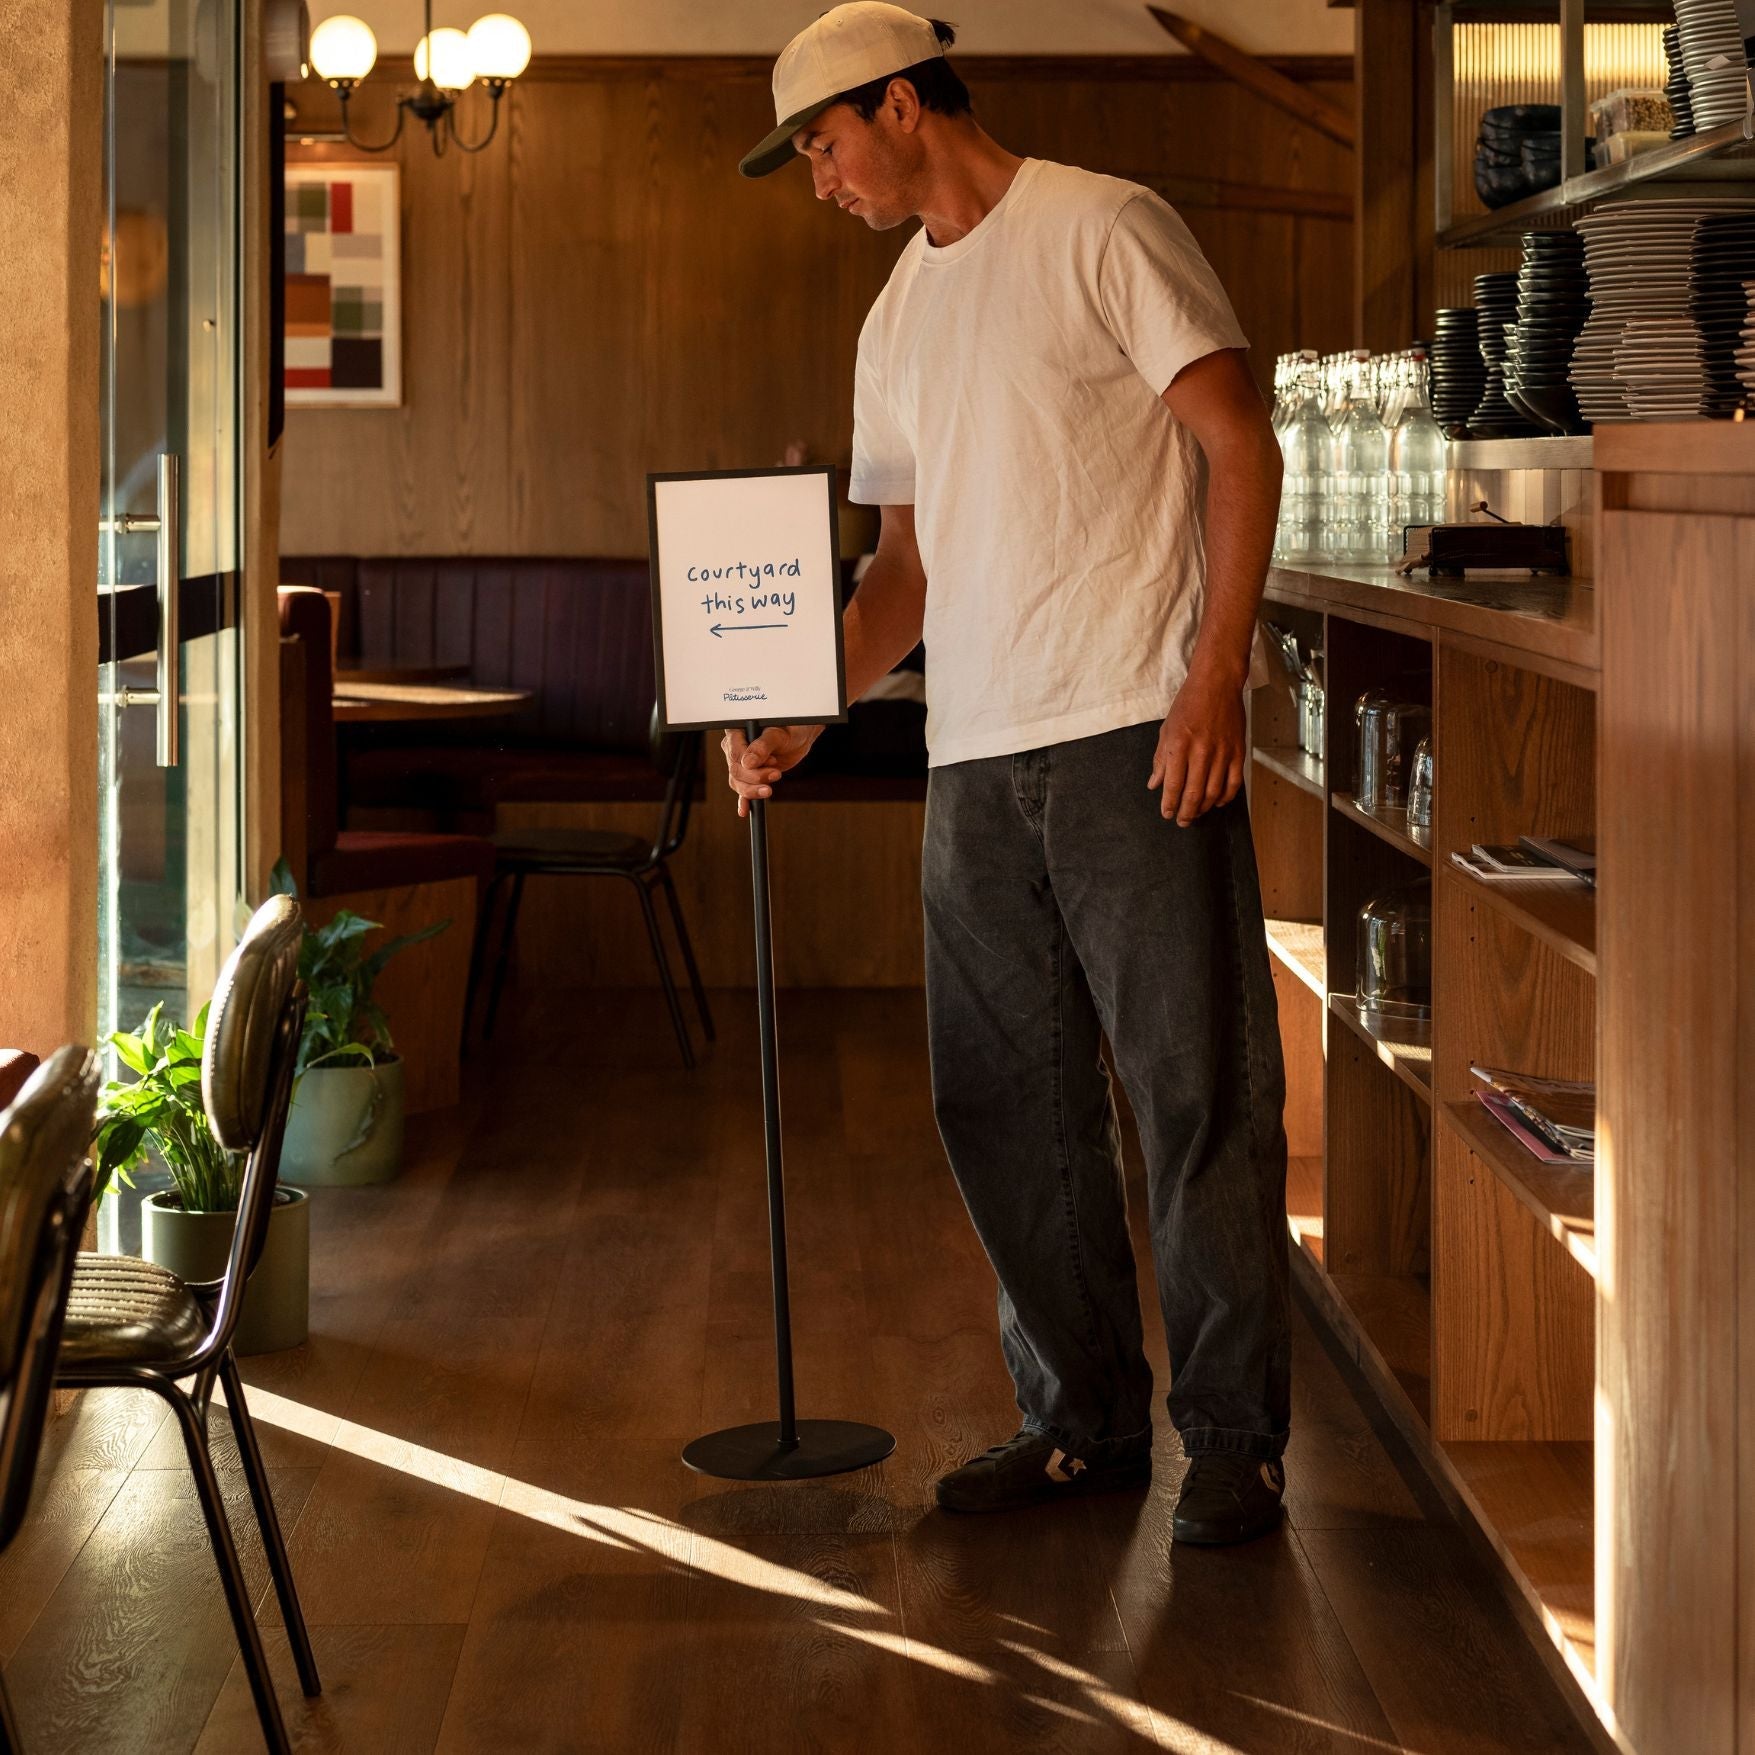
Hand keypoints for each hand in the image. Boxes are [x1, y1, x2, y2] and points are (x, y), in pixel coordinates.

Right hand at [722, 724, 821, 817]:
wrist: (798, 737)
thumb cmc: (789, 728)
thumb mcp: (778, 734)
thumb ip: (763, 746)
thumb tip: (748, 762)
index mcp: (736, 732)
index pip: (735, 753)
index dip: (751, 763)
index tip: (771, 763)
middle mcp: (734, 748)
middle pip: (736, 771)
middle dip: (755, 777)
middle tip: (776, 774)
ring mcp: (740, 764)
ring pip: (738, 783)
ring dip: (753, 790)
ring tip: (769, 789)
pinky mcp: (748, 776)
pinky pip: (742, 790)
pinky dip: (744, 801)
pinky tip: (744, 811)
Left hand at [1147, 666, 1246, 826]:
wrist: (1217, 684)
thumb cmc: (1188, 704)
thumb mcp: (1166, 729)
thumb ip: (1161, 759)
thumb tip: (1154, 784)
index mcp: (1179, 745)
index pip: (1173, 784)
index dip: (1169, 803)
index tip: (1167, 814)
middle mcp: (1201, 751)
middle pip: (1193, 793)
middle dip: (1186, 812)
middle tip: (1182, 821)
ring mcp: (1222, 752)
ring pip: (1214, 791)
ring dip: (1204, 807)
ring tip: (1196, 812)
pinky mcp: (1238, 751)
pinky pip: (1234, 782)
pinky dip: (1226, 797)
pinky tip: (1217, 802)